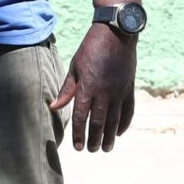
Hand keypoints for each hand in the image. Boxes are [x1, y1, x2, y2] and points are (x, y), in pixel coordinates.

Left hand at [51, 27, 136, 152]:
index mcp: (87, 87)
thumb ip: (66, 90)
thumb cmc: (91, 49)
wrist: (117, 33)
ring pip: (114, 120)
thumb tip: (54, 107)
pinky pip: (128, 110)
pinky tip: (119, 132)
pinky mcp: (129, 88)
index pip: (81, 117)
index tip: (77, 147)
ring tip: (106, 148)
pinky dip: (124, 123)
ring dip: (110, 136)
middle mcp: (104, 92)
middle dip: (94, 139)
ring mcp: (119, 91)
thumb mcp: (75, 67)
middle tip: (92, 150)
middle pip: (99, 122)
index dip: (78, 134)